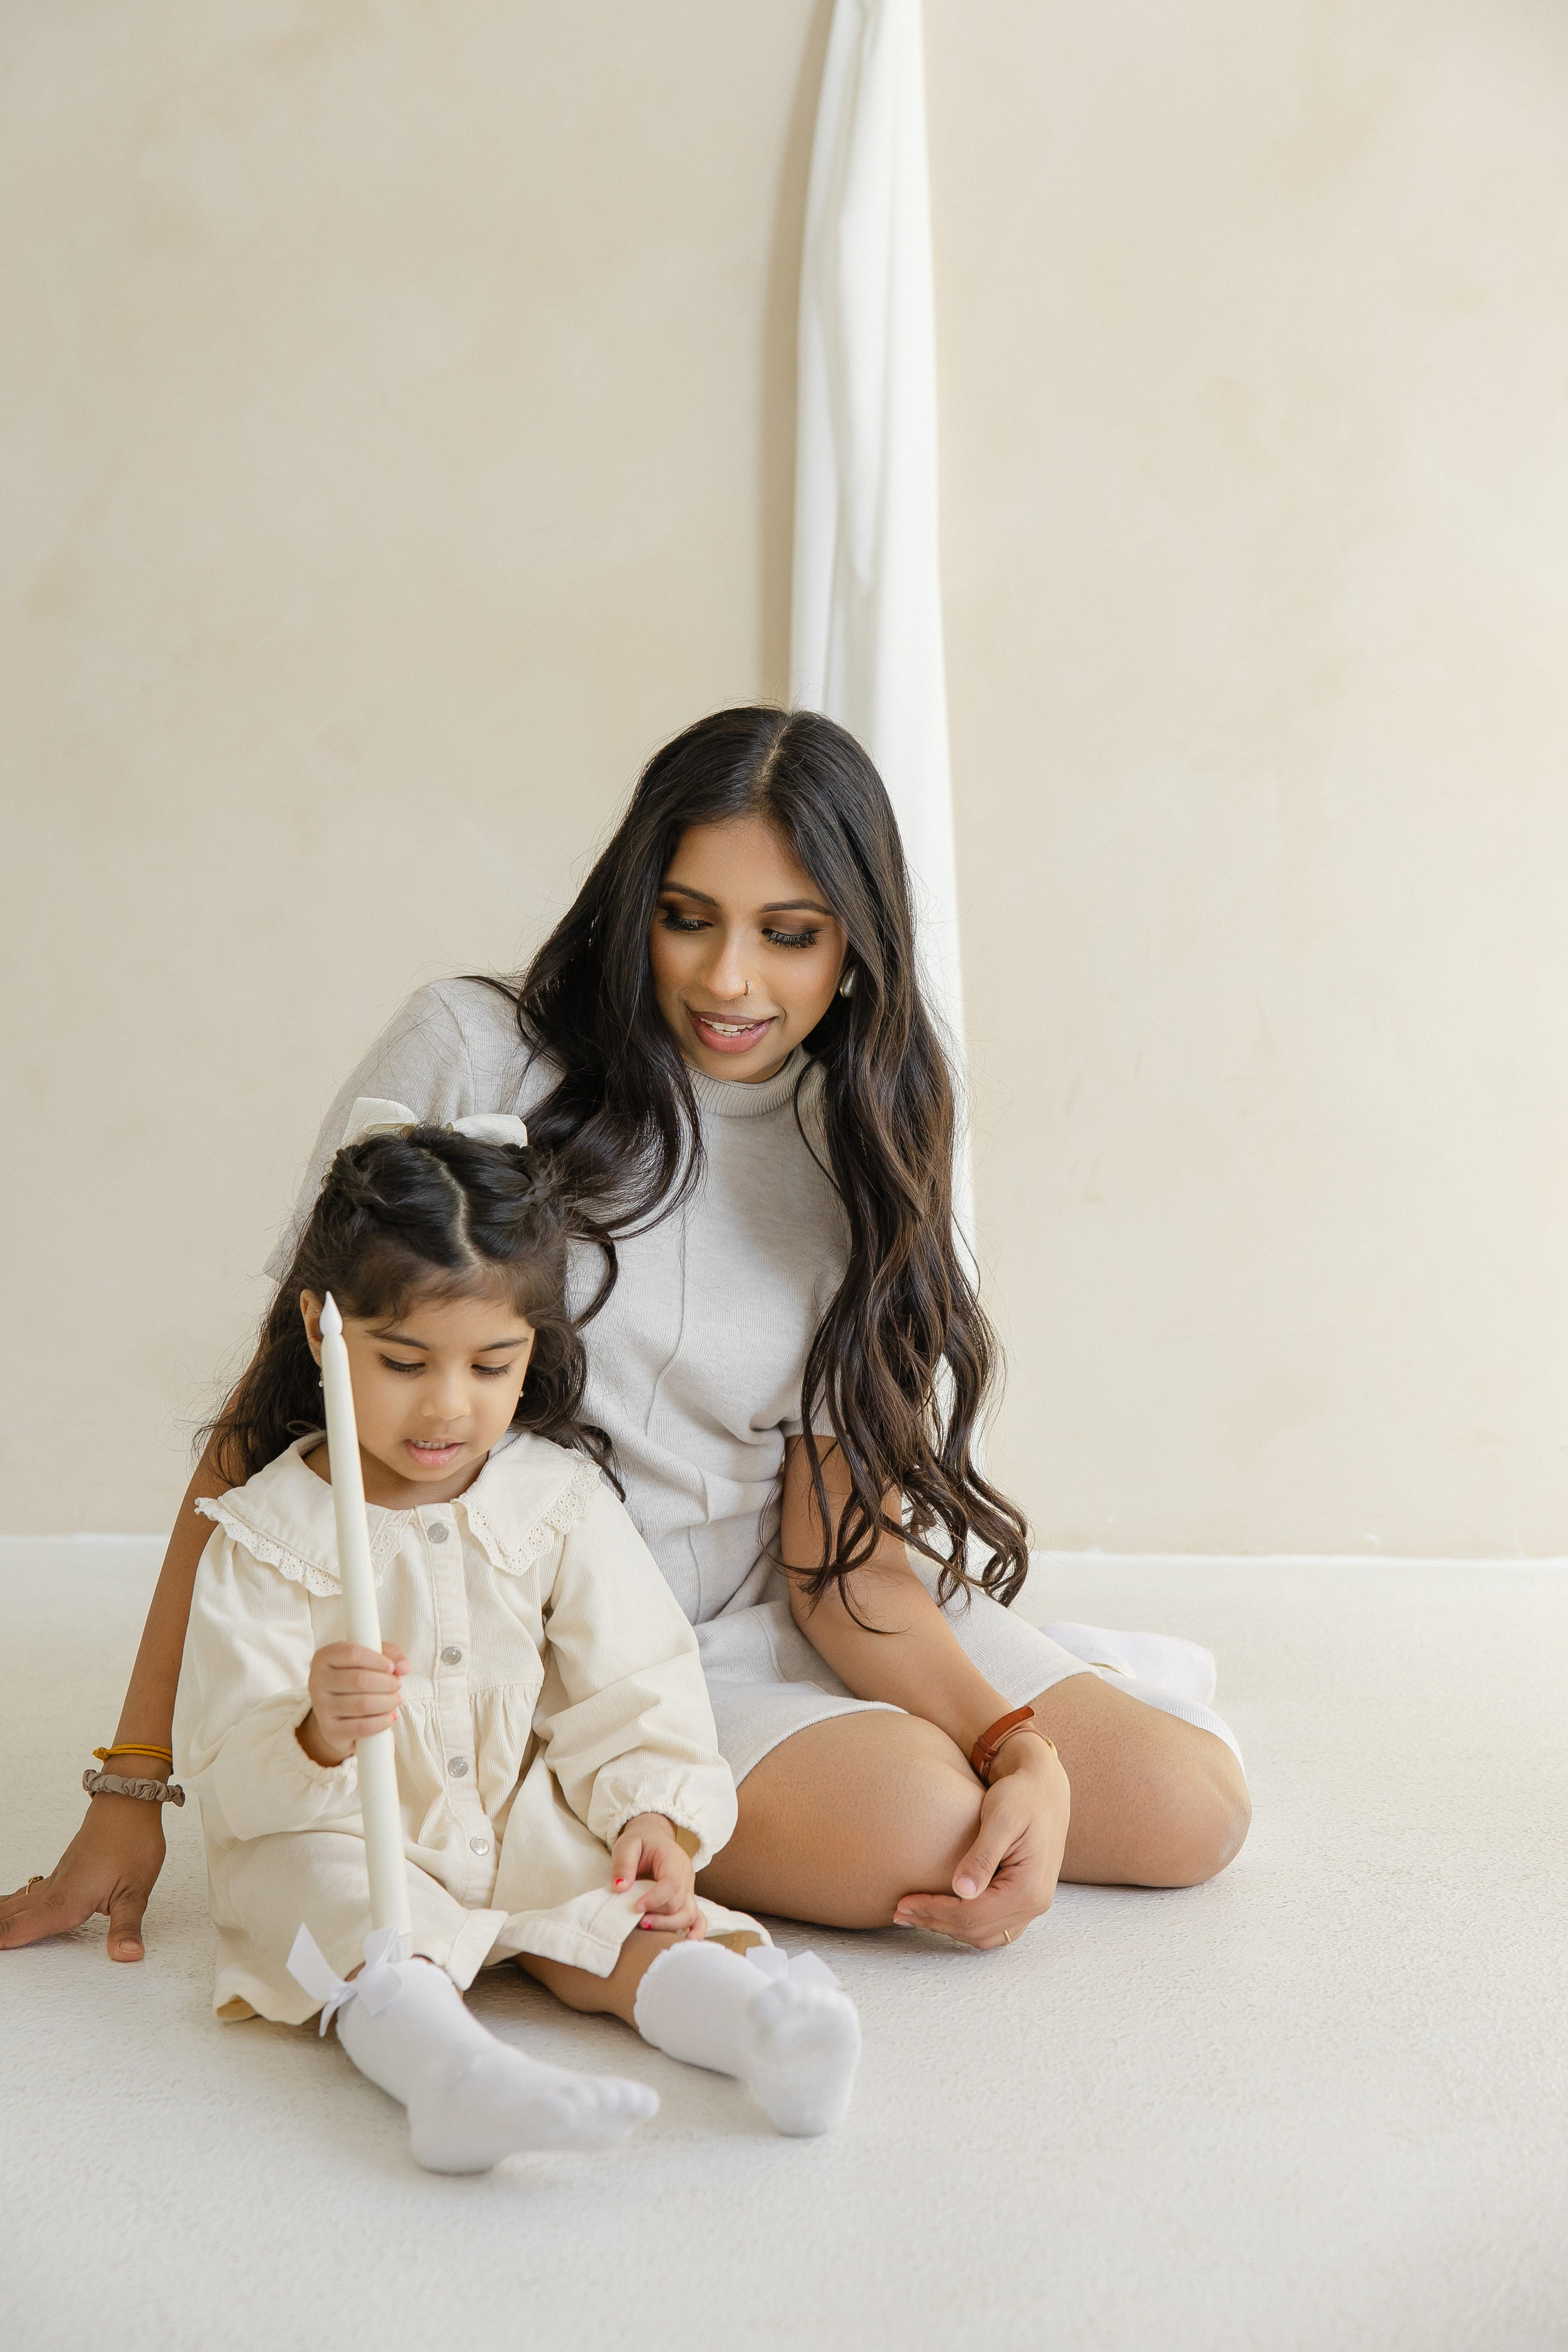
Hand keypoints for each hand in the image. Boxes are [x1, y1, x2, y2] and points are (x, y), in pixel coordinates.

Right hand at [0, 1790, 168, 1962]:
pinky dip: (13, 1901)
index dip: (2, 1938)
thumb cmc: (132, 1840)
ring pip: (19, 1901)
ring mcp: (58, 1877)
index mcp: (67, 1900)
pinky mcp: (65, 1869)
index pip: (24, 1927)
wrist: (129, 1801)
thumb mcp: (136, 1890)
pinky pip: (30, 1891)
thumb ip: (126, 1926)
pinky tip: (11, 1903)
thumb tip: (127, 1955)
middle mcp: (56, 1890)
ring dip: (1, 1915)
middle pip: (13, 1915)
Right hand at [299, 1642, 407, 1766]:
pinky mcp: (330, 1730)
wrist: (339, 1713)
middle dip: (386, 1683)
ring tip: (395, 1700)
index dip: (377, 1660)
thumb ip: (390, 1654)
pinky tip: (390, 1716)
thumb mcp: (372, 1659)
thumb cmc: (357, 1678)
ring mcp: (321, 1707)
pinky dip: (382, 1722)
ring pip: (362, 1704)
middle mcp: (317, 1681)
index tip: (391, 1667)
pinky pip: (361, 1727)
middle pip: (359, 1680)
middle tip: (397, 1686)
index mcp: (324, 1657)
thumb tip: (403, 1667)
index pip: (352, 1653)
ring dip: (387, 1702)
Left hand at [610, 1813, 702, 1937]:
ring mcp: (689, 1890)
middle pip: (679, 1903)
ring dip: (669, 1925)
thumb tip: (619, 1888)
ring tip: (646, 1926)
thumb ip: (623, 1864)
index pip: (672, 1884)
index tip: (635, 1907)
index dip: (654, 1899)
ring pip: (688, 1914)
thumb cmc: (640, 1842)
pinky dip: (695, 1932)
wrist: (653, 1838)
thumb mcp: (627, 1845)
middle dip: (657, 1915)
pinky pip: (698, 1918)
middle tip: (634, 1918)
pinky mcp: (687, 1900)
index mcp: (674, 1859)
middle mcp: (686, 1876)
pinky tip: (686, 1942)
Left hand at [893, 1732, 1069, 1950]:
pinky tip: (943, 1914)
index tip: (904, 1902)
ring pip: (984, 1935)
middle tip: (899, 1912)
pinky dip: (967, 1926)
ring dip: (948, 1928)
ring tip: (914, 1916)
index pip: (973, 1914)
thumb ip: (982, 1856)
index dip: (935, 1911)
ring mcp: (1033, 1905)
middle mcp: (1035, 1904)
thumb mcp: (1000, 1819)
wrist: (1043, 1788)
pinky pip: (994, 1928)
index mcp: (1029, 1888)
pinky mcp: (1025, 1900)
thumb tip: (962, 1891)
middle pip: (976, 1929)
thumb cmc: (1020, 1796)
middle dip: (935, 1921)